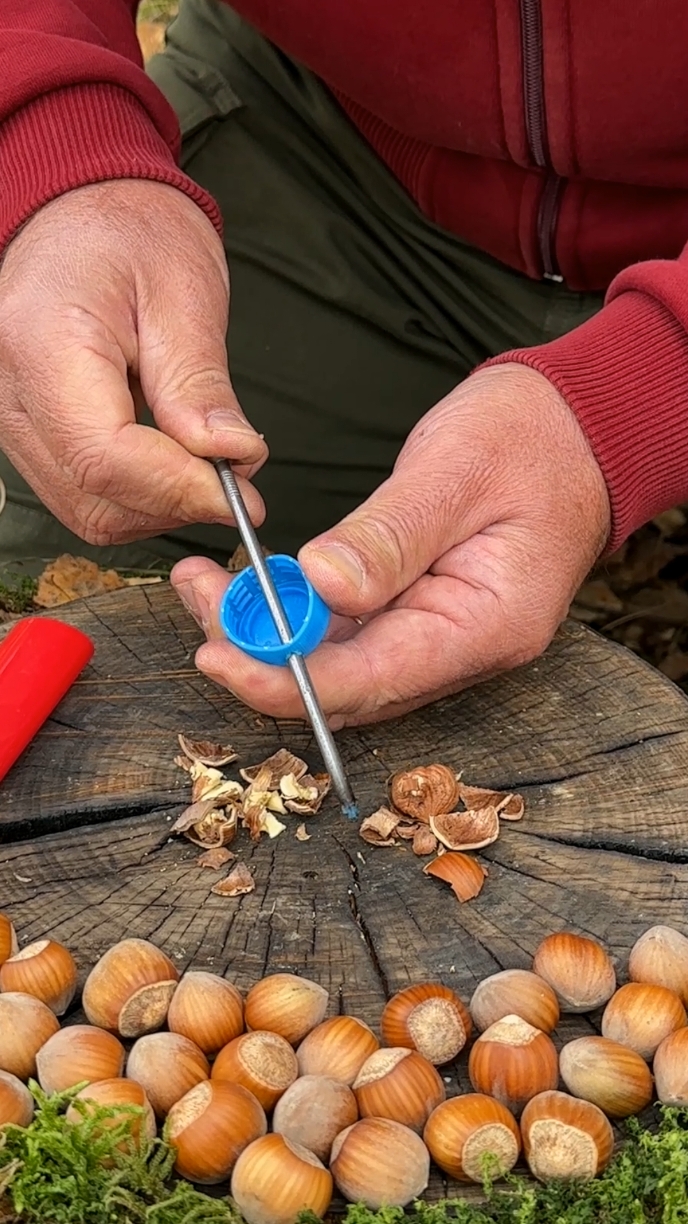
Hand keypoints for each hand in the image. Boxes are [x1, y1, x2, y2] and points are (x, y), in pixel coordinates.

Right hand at [0, 180, 266, 544]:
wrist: (82, 210)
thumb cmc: (132, 234)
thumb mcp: (184, 294)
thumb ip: (201, 386)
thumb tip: (232, 458)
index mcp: (44, 343)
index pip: (104, 455)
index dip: (179, 489)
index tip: (242, 494)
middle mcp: (10, 390)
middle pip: (92, 496)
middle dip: (175, 503)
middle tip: (238, 477)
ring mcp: (11, 417)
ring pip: (85, 509)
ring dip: (158, 506)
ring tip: (207, 462)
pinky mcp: (27, 432)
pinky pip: (79, 494)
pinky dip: (136, 496)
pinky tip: (173, 461)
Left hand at [171, 364, 610, 725]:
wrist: (580, 427)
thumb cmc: (533, 439)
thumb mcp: (455, 472)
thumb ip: (387, 536)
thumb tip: (317, 584)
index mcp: (485, 626)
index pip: (371, 680)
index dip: (287, 680)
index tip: (219, 654)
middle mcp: (462, 647)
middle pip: (348, 685)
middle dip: (263, 658)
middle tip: (200, 605)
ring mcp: (443, 634)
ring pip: (342, 662)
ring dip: (272, 634)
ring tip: (207, 586)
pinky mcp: (423, 611)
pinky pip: (352, 631)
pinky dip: (299, 613)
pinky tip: (254, 583)